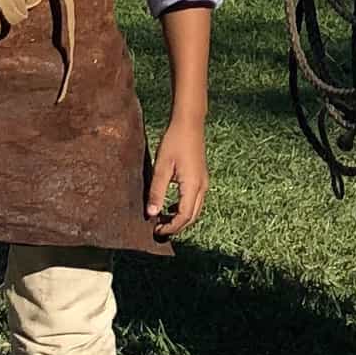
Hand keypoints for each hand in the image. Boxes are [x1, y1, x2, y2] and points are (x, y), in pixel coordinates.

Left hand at [147, 121, 209, 238]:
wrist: (189, 123)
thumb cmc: (174, 142)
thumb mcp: (161, 167)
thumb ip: (156, 192)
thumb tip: (151, 214)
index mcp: (192, 186)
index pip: (183, 217)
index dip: (170, 228)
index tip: (155, 231)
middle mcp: (202, 187)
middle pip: (191, 217)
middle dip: (176, 227)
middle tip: (158, 230)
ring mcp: (203, 182)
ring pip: (195, 210)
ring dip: (180, 218)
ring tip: (162, 219)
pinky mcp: (201, 178)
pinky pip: (195, 200)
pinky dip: (183, 208)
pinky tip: (170, 205)